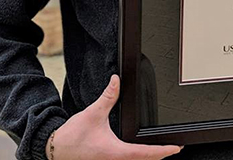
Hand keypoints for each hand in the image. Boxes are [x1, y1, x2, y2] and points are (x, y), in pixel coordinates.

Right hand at [48, 75, 181, 159]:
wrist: (55, 150)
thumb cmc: (72, 137)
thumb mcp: (93, 114)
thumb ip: (108, 97)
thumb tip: (117, 80)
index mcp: (116, 152)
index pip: (146, 153)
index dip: (163, 151)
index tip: (176, 147)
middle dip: (160, 155)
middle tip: (174, 147)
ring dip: (149, 157)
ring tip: (163, 149)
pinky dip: (138, 156)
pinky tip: (141, 150)